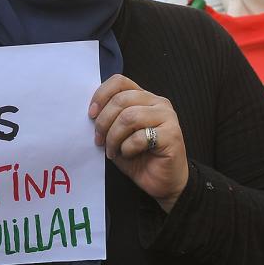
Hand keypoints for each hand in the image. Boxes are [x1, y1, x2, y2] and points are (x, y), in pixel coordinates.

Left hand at [90, 75, 188, 211]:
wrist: (163, 183)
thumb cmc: (139, 158)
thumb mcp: (118, 134)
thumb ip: (110, 118)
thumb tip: (92, 112)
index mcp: (144, 97)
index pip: (120, 81)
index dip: (101, 95)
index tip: (91, 114)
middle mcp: (158, 102)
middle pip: (121, 99)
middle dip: (104, 122)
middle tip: (99, 140)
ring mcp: (167, 117)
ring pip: (129, 117)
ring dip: (114, 137)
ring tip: (112, 150)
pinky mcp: (172, 135)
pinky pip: (139, 137)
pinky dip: (127, 148)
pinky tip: (128, 154)